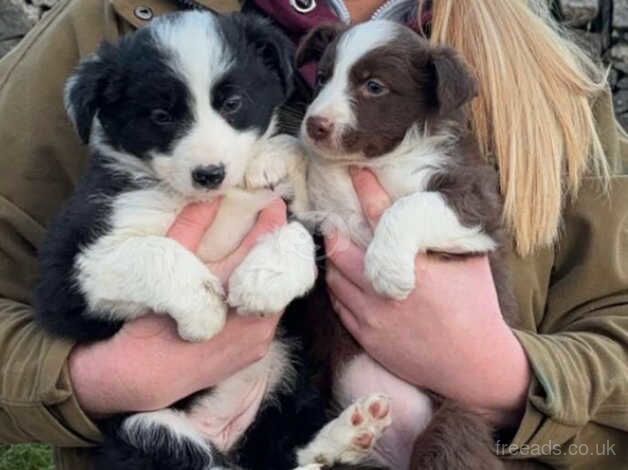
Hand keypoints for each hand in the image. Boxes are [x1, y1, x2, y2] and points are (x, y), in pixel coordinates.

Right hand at [69, 198, 286, 416]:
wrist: (141, 377)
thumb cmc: (149, 320)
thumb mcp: (168, 266)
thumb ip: (191, 228)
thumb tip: (207, 197)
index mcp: (232, 294)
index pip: (263, 249)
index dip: (272, 222)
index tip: (276, 201)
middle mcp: (254, 319)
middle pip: (278, 274)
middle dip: (275, 247)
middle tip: (271, 223)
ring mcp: (259, 340)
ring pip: (276, 295)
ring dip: (271, 272)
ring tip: (263, 250)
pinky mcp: (256, 352)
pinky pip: (270, 316)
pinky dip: (265, 296)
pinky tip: (252, 284)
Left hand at [325, 169, 529, 426]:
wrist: (474, 365)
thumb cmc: (477, 309)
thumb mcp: (472, 264)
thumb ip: (451, 236)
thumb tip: (441, 206)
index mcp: (416, 267)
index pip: (381, 218)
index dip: (366, 190)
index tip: (355, 172)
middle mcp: (388, 291)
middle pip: (343, 252)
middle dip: (335, 231)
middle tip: (334, 222)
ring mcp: (374, 317)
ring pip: (336, 281)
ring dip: (333, 261)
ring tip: (335, 249)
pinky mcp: (368, 338)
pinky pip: (339, 308)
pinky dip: (337, 290)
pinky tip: (341, 282)